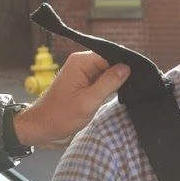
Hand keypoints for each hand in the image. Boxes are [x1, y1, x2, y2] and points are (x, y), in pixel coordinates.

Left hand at [13, 50, 128, 145]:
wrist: (42, 125)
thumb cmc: (61, 116)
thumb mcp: (88, 101)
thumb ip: (109, 83)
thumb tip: (127, 68)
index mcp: (81, 61)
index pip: (110, 54)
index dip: (124, 64)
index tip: (138, 76)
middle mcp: (81, 61)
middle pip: (110, 60)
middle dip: (121, 72)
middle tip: (134, 87)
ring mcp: (81, 70)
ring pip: (107, 70)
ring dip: (115, 80)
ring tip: (126, 92)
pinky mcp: (82, 80)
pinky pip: (100, 77)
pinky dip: (108, 85)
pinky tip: (115, 94)